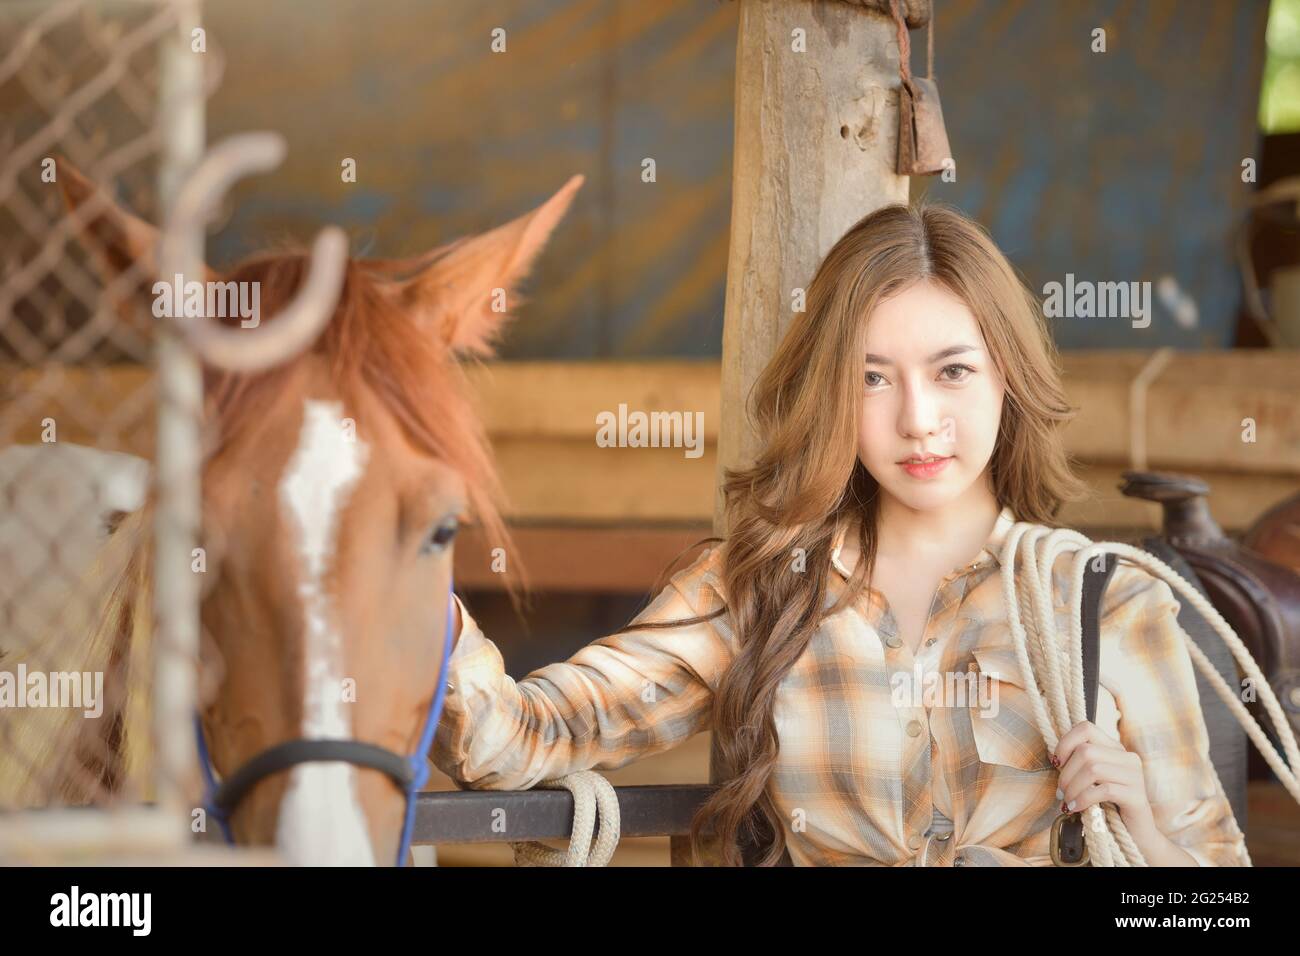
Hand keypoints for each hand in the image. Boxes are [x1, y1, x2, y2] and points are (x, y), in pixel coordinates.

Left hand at [1052, 720, 1154, 835]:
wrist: (1135, 834)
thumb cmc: (1106, 805)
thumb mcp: (1091, 780)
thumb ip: (1079, 764)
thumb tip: (1053, 758)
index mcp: (1115, 748)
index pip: (1086, 727)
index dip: (1065, 742)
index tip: (1056, 763)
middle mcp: (1127, 757)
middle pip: (1086, 751)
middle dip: (1066, 773)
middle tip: (1060, 792)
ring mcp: (1135, 775)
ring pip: (1093, 769)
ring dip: (1073, 788)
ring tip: (1067, 802)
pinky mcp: (1137, 795)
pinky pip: (1104, 790)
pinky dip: (1084, 799)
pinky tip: (1076, 809)